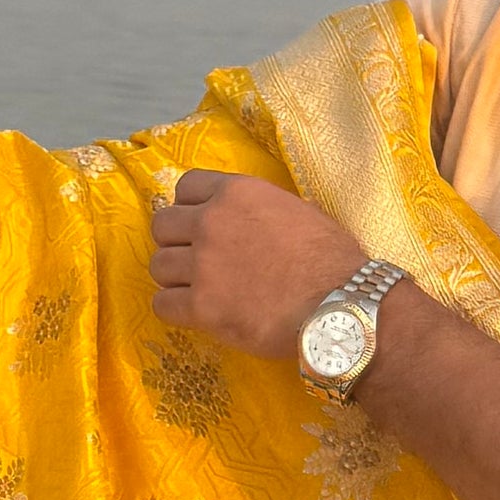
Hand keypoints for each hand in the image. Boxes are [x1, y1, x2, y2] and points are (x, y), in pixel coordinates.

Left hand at [147, 170, 362, 360]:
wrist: (341, 306)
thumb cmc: (332, 259)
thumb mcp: (296, 210)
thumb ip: (257, 208)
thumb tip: (243, 219)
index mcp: (236, 193)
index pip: (186, 186)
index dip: (191, 207)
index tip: (202, 224)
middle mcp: (211, 222)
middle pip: (163, 226)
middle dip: (177, 242)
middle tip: (198, 261)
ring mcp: (203, 265)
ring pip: (158, 266)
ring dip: (176, 278)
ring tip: (201, 290)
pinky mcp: (200, 308)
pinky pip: (163, 305)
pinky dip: (176, 310)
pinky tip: (198, 313)